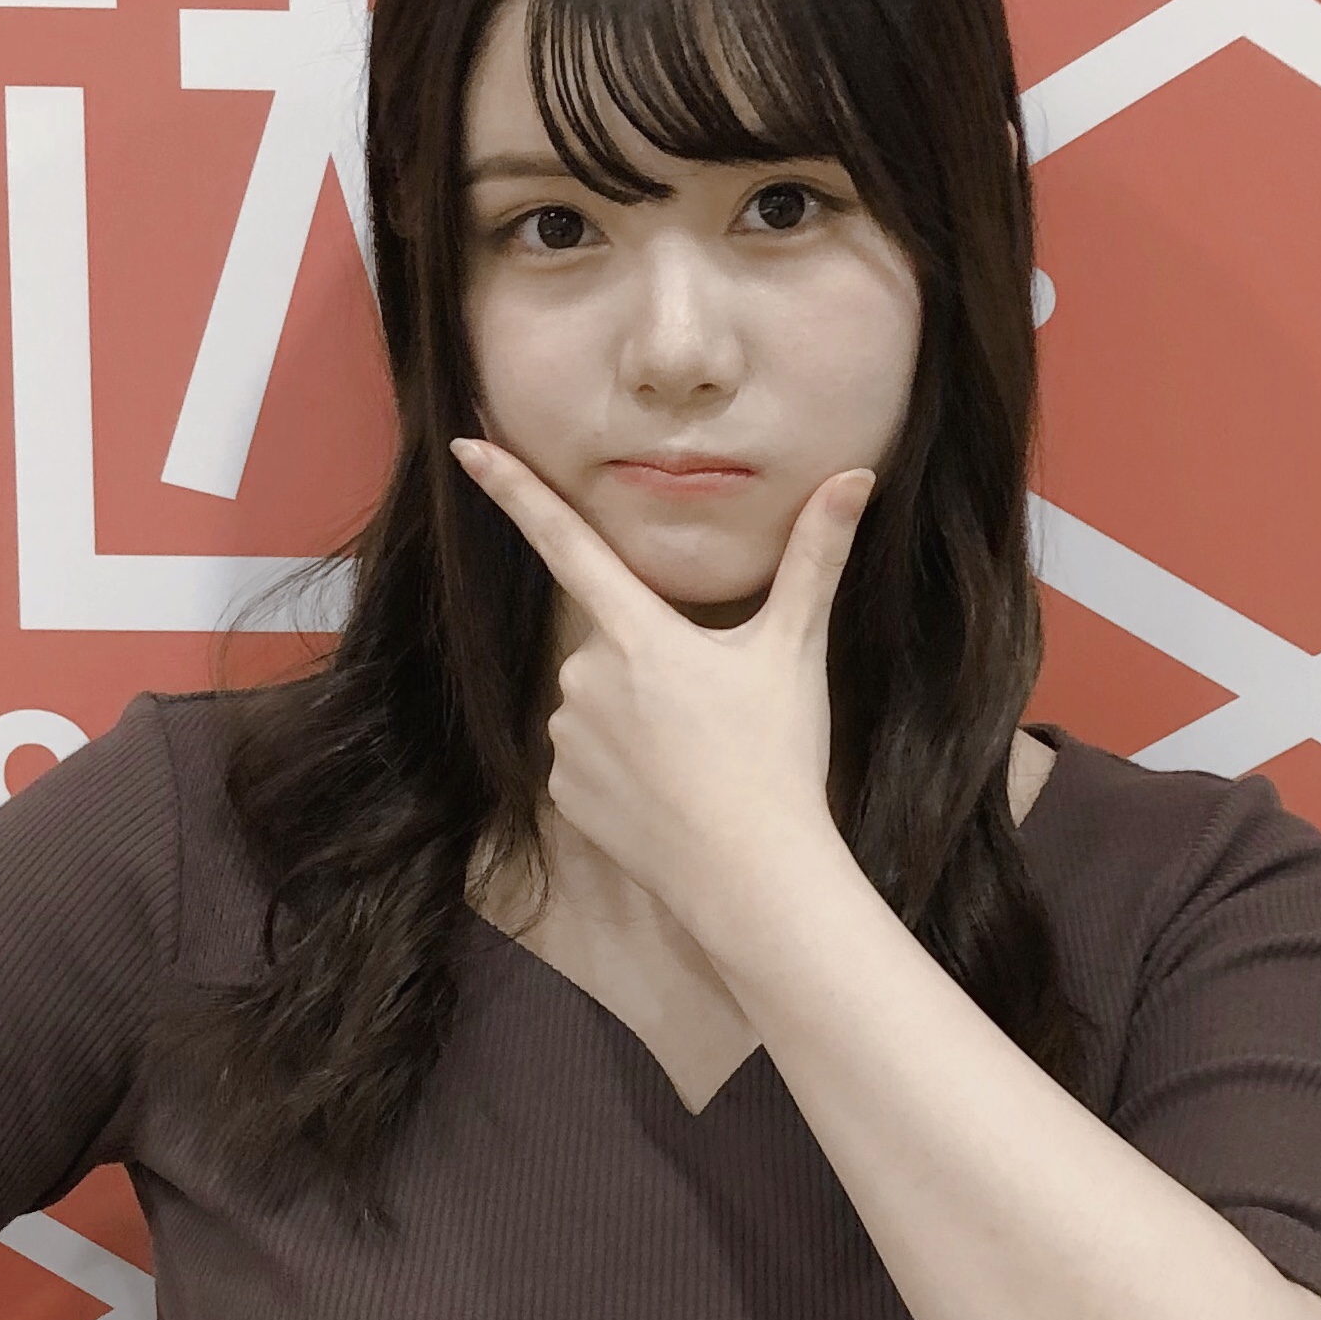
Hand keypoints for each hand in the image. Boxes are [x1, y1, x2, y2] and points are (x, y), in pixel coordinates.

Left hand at [450, 436, 873, 939]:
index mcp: (638, 632)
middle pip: (611, 643)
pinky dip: (622, 770)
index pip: (566, 541)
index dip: (514, 490)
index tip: (465, 445)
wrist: (751, 873)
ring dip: (637, 718)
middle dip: (652, 662)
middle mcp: (586, 678)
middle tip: (716, 709)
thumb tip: (855, 476)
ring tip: (698, 759)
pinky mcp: (564, 794)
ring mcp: (569, 740)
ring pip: (597, 705)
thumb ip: (815, 558)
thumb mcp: (797, 650)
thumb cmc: (778, 756)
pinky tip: (668, 795)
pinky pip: (588, 762)